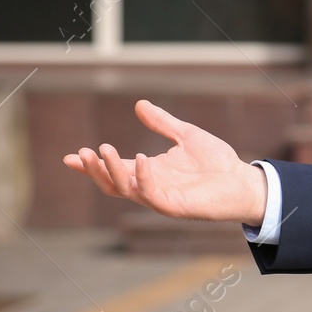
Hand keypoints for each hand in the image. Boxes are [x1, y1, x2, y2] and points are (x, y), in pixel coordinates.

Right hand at [62, 100, 268, 226]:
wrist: (242, 180)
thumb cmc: (216, 162)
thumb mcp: (185, 134)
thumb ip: (162, 123)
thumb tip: (139, 104)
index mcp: (149, 171)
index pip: (114, 168)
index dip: (92, 163)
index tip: (69, 156)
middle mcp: (150, 186)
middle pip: (112, 182)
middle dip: (95, 169)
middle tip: (81, 152)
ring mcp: (160, 198)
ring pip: (126, 189)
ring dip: (112, 171)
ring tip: (102, 151)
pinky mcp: (174, 206)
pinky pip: (151, 194)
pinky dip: (143, 177)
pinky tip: (141, 158)